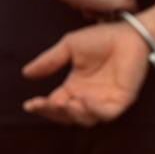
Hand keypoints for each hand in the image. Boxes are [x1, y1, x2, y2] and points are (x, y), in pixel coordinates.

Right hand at [21, 23, 150, 125]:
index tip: (30, 104)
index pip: (55, 104)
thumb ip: (50, 61)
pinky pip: (107, 113)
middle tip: (46, 104)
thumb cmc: (101, 38)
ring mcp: (106, 100)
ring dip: (73, 114)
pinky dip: (94, 110)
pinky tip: (84, 100)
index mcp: (75, 87)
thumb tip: (26, 73)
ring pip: (87, 120)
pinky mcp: (122, 99)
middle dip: (54, 114)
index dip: (42, 107)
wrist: (128, 33)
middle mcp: (89, 97)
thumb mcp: (69, 48)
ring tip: (66, 103)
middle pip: (68, 116)